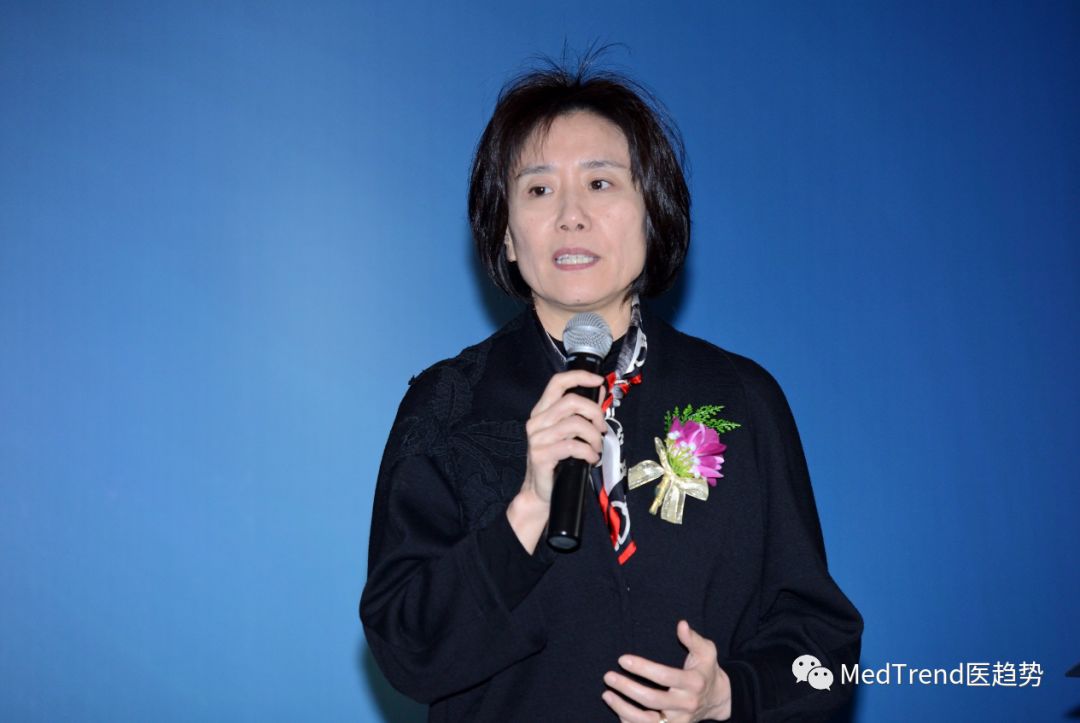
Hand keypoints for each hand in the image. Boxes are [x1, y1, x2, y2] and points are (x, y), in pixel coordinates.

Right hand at [506, 370, 605, 551]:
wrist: (541, 492)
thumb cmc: (557, 461)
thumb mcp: (569, 433)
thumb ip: (581, 412)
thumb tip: (600, 391)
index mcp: (542, 412)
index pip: (557, 383)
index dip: (579, 377)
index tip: (599, 381)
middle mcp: (537, 422)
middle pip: (572, 401)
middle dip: (595, 413)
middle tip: (601, 429)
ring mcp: (537, 438)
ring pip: (575, 424)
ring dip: (594, 437)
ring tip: (596, 448)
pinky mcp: (541, 455)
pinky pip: (573, 446)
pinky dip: (588, 452)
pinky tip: (590, 458)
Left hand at [601, 620, 731, 722]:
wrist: (718, 699)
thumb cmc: (706, 670)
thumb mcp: (706, 651)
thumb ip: (693, 638)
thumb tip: (680, 624)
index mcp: (694, 683)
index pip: (664, 676)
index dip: (642, 668)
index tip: (622, 659)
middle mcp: (686, 704)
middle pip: (652, 700)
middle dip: (627, 688)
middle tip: (608, 676)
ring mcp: (679, 720)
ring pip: (647, 722)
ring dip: (623, 709)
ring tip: (607, 695)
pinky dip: (630, 722)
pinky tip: (618, 709)